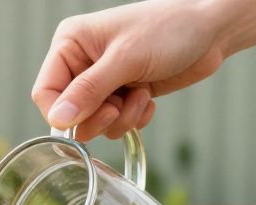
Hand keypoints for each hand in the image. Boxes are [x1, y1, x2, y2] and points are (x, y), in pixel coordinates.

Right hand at [31, 0, 225, 140]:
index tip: (91, 115)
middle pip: (69, 114)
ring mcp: (104, 81)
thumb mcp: (125, 59)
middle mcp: (82, 63)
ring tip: (141, 95)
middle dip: (98, 117)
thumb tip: (58, 119)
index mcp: (70, 44)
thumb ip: (89, 90)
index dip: (63, 113)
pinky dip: (134, 118)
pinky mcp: (123, 94)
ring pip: (94, 123)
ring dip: (121, 118)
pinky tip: (148, 99)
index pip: (45, 92)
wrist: (210, 31)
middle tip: (118, 107)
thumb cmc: (168, 30)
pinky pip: (116, 124)